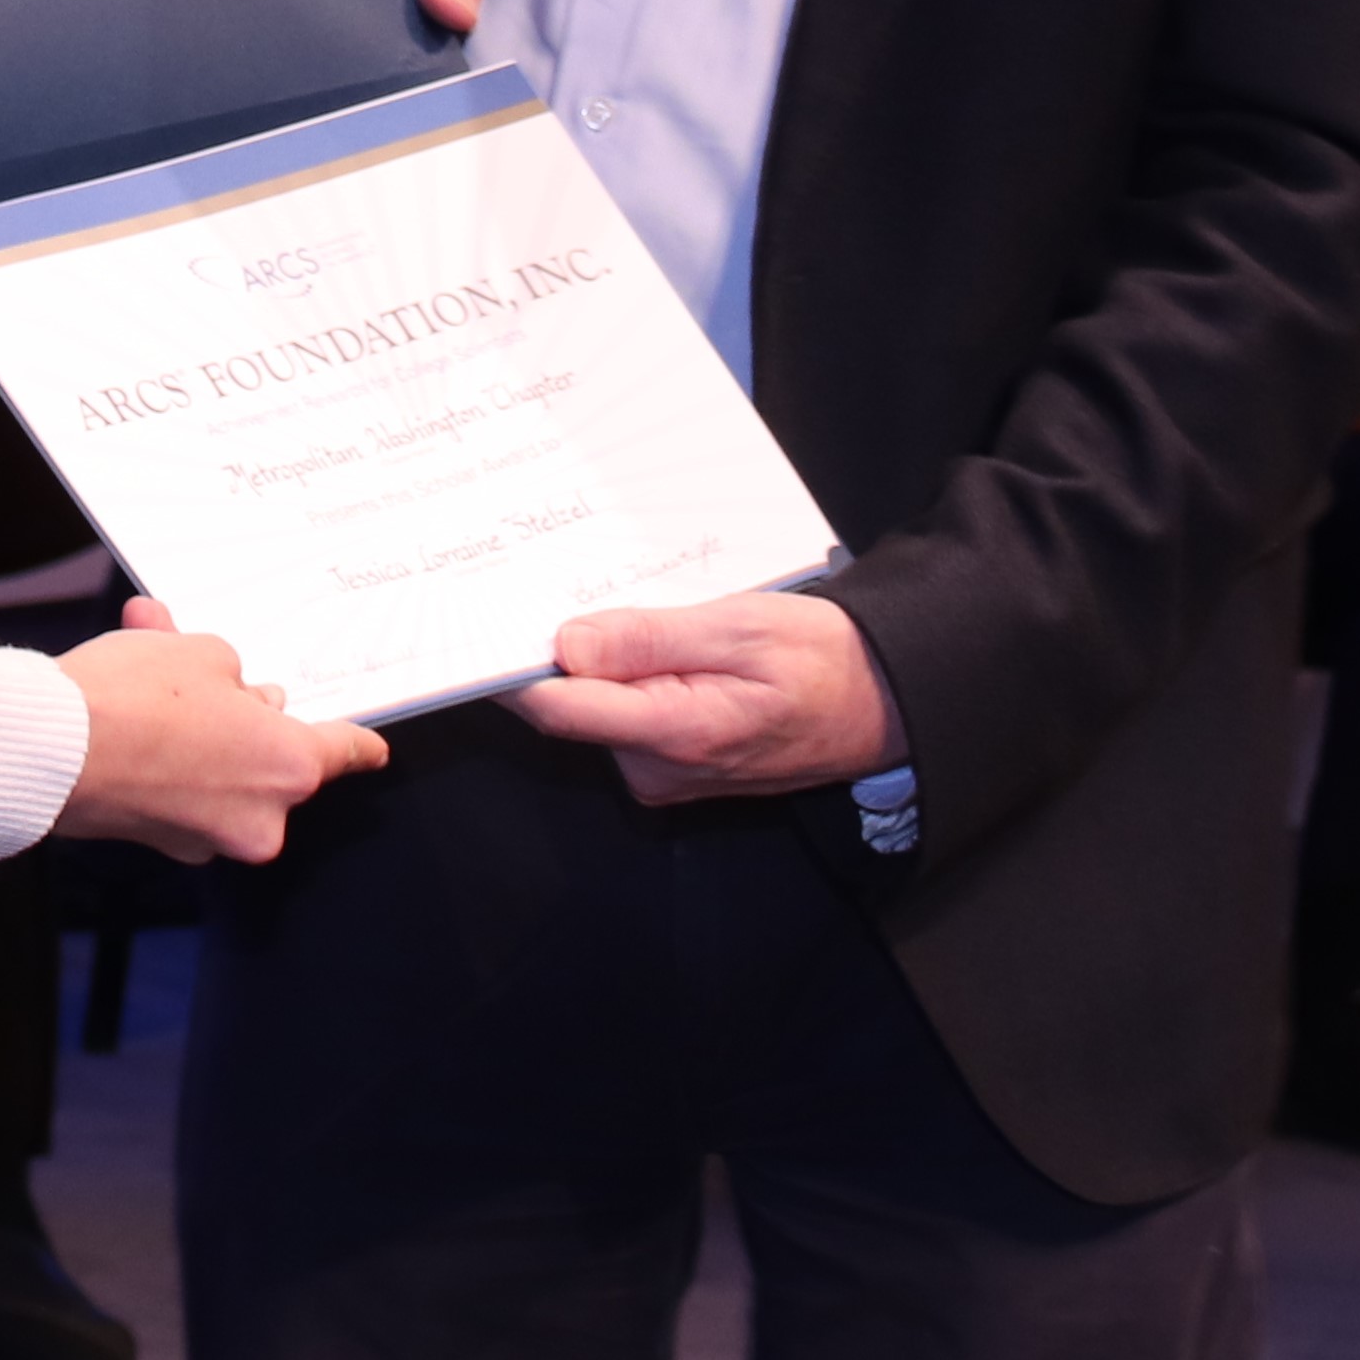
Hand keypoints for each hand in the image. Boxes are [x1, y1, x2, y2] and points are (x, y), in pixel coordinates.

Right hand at [54, 592, 387, 862]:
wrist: (51, 749)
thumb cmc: (132, 700)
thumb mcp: (199, 652)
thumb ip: (229, 672)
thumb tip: (227, 687)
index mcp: (287, 765)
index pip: (341, 751)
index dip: (358, 744)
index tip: (375, 751)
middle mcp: (259, 815)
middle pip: (272, 759)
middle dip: (244, 720)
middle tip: (207, 680)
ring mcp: (208, 837)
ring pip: (223, 774)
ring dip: (199, 734)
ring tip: (148, 675)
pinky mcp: (161, 842)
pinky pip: (181, 792)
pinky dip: (165, 760)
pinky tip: (127, 714)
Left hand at [504, 587, 904, 806]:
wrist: (880, 704)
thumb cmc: (822, 660)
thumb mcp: (738, 628)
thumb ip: (650, 639)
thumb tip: (567, 644)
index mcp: (675, 734)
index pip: (559, 708)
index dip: (512, 669)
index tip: (479, 627)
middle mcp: (659, 769)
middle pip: (571, 707)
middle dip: (556, 651)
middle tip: (546, 585)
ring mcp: (665, 774)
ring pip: (597, 710)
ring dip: (595, 662)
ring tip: (617, 604)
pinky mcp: (672, 768)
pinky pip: (623, 717)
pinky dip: (622, 678)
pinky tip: (648, 640)